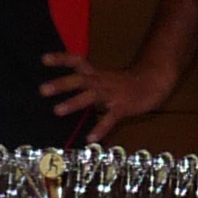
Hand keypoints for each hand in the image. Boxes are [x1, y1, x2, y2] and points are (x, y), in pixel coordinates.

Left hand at [43, 49, 177, 140]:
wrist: (154, 83)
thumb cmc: (126, 84)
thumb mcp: (105, 79)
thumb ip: (87, 84)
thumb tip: (65, 90)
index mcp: (96, 74)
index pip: (77, 61)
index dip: (61, 59)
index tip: (44, 59)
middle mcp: (101, 82)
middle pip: (79, 79)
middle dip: (61, 84)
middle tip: (42, 89)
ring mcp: (112, 94)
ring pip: (90, 96)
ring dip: (73, 103)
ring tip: (56, 110)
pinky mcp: (123, 107)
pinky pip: (109, 118)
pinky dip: (100, 128)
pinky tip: (90, 139)